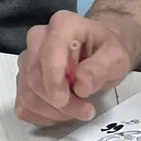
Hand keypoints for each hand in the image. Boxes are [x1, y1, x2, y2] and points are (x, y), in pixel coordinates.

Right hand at [15, 11, 132, 126]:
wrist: (99, 50)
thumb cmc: (105, 50)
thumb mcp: (116, 57)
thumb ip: (100, 69)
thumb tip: (81, 85)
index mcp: (62, 25)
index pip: (47, 54)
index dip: (53, 81)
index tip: (64, 99)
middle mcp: (39, 39)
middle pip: (35, 77)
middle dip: (59, 102)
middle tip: (84, 110)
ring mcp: (28, 59)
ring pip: (28, 93)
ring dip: (52, 111)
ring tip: (77, 109)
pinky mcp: (23, 78)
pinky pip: (23, 104)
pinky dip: (42, 115)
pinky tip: (60, 112)